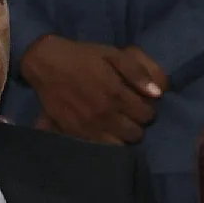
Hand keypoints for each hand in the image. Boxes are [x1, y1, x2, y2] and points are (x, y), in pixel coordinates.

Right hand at [21, 35, 160, 143]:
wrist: (46, 63)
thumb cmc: (82, 56)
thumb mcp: (112, 54)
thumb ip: (136, 72)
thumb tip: (157, 94)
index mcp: (116, 93)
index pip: (146, 115)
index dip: (147, 109)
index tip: (140, 104)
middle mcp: (104, 114)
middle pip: (135, 133)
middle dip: (136, 124)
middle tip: (128, 115)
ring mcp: (88, 126)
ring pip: (119, 145)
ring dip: (122, 136)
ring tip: (117, 125)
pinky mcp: (74, 132)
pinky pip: (98, 148)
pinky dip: (105, 143)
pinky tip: (102, 132)